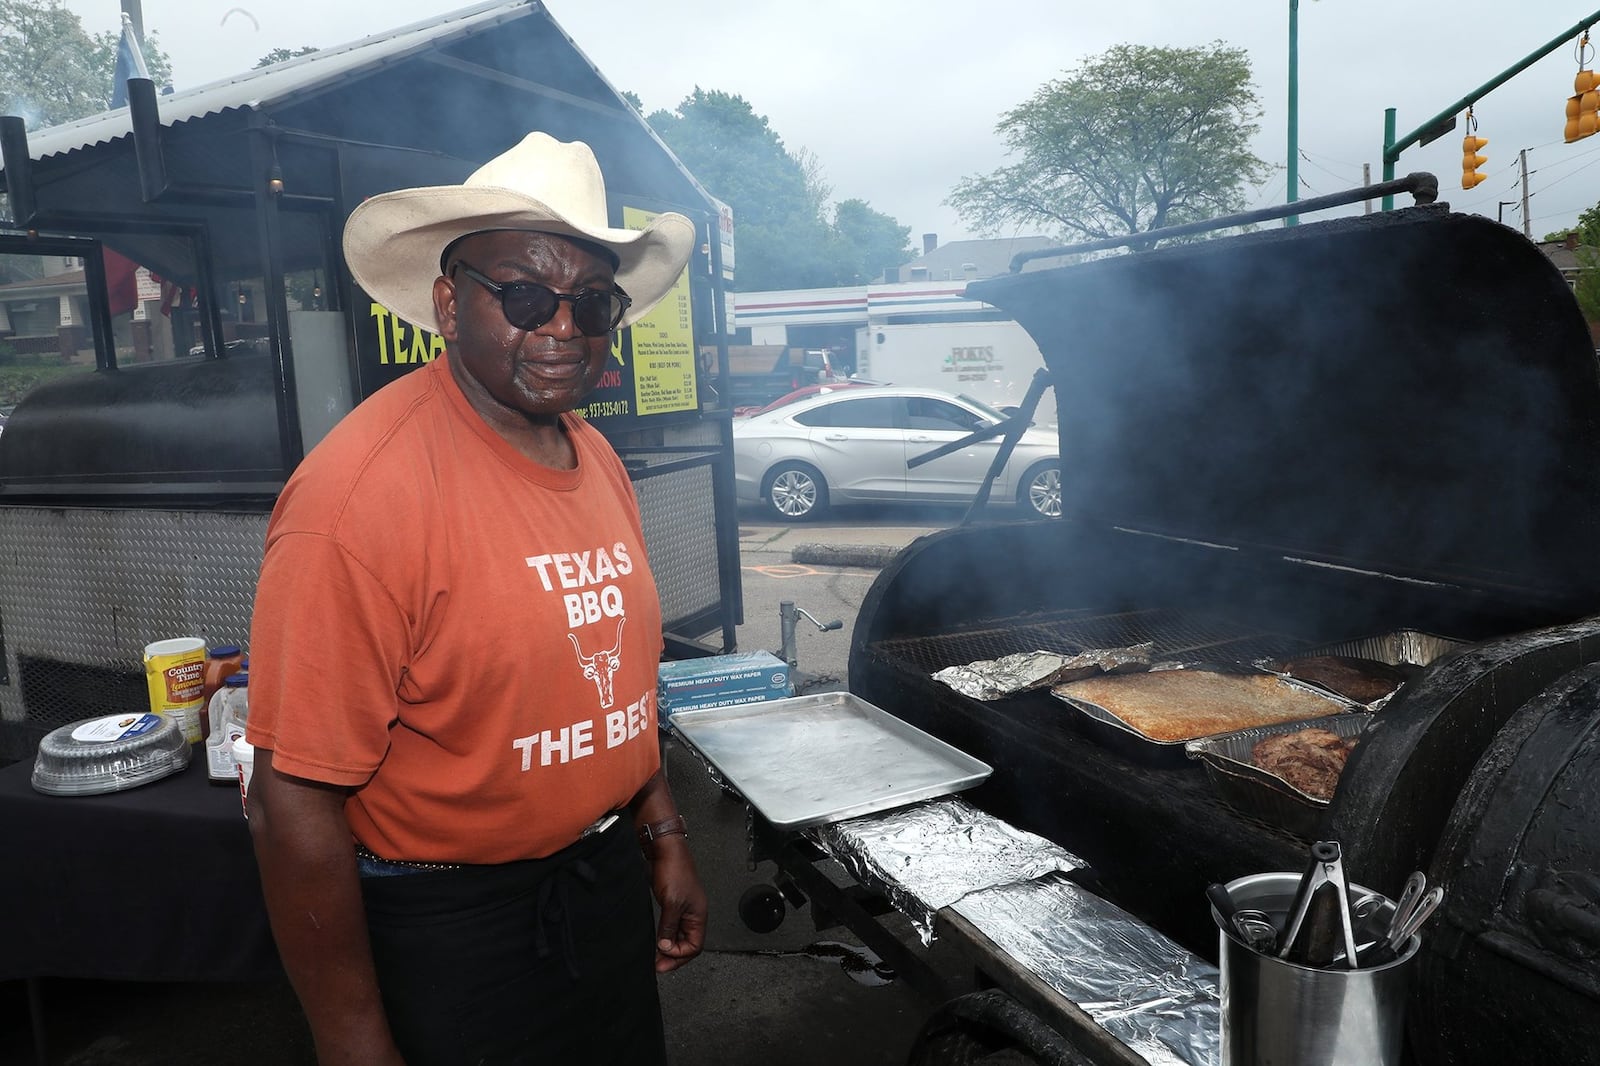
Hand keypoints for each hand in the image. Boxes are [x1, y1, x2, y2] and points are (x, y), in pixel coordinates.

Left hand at [648, 838, 706, 972]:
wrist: (665, 849)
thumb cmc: (674, 870)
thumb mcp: (672, 904)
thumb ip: (670, 928)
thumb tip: (665, 947)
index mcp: (699, 915)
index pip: (694, 946)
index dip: (679, 956)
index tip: (662, 959)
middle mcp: (692, 914)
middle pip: (687, 944)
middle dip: (673, 956)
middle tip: (657, 965)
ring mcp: (682, 909)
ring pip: (678, 936)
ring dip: (667, 947)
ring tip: (655, 956)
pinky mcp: (671, 903)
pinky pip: (670, 926)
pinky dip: (663, 936)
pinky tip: (655, 940)